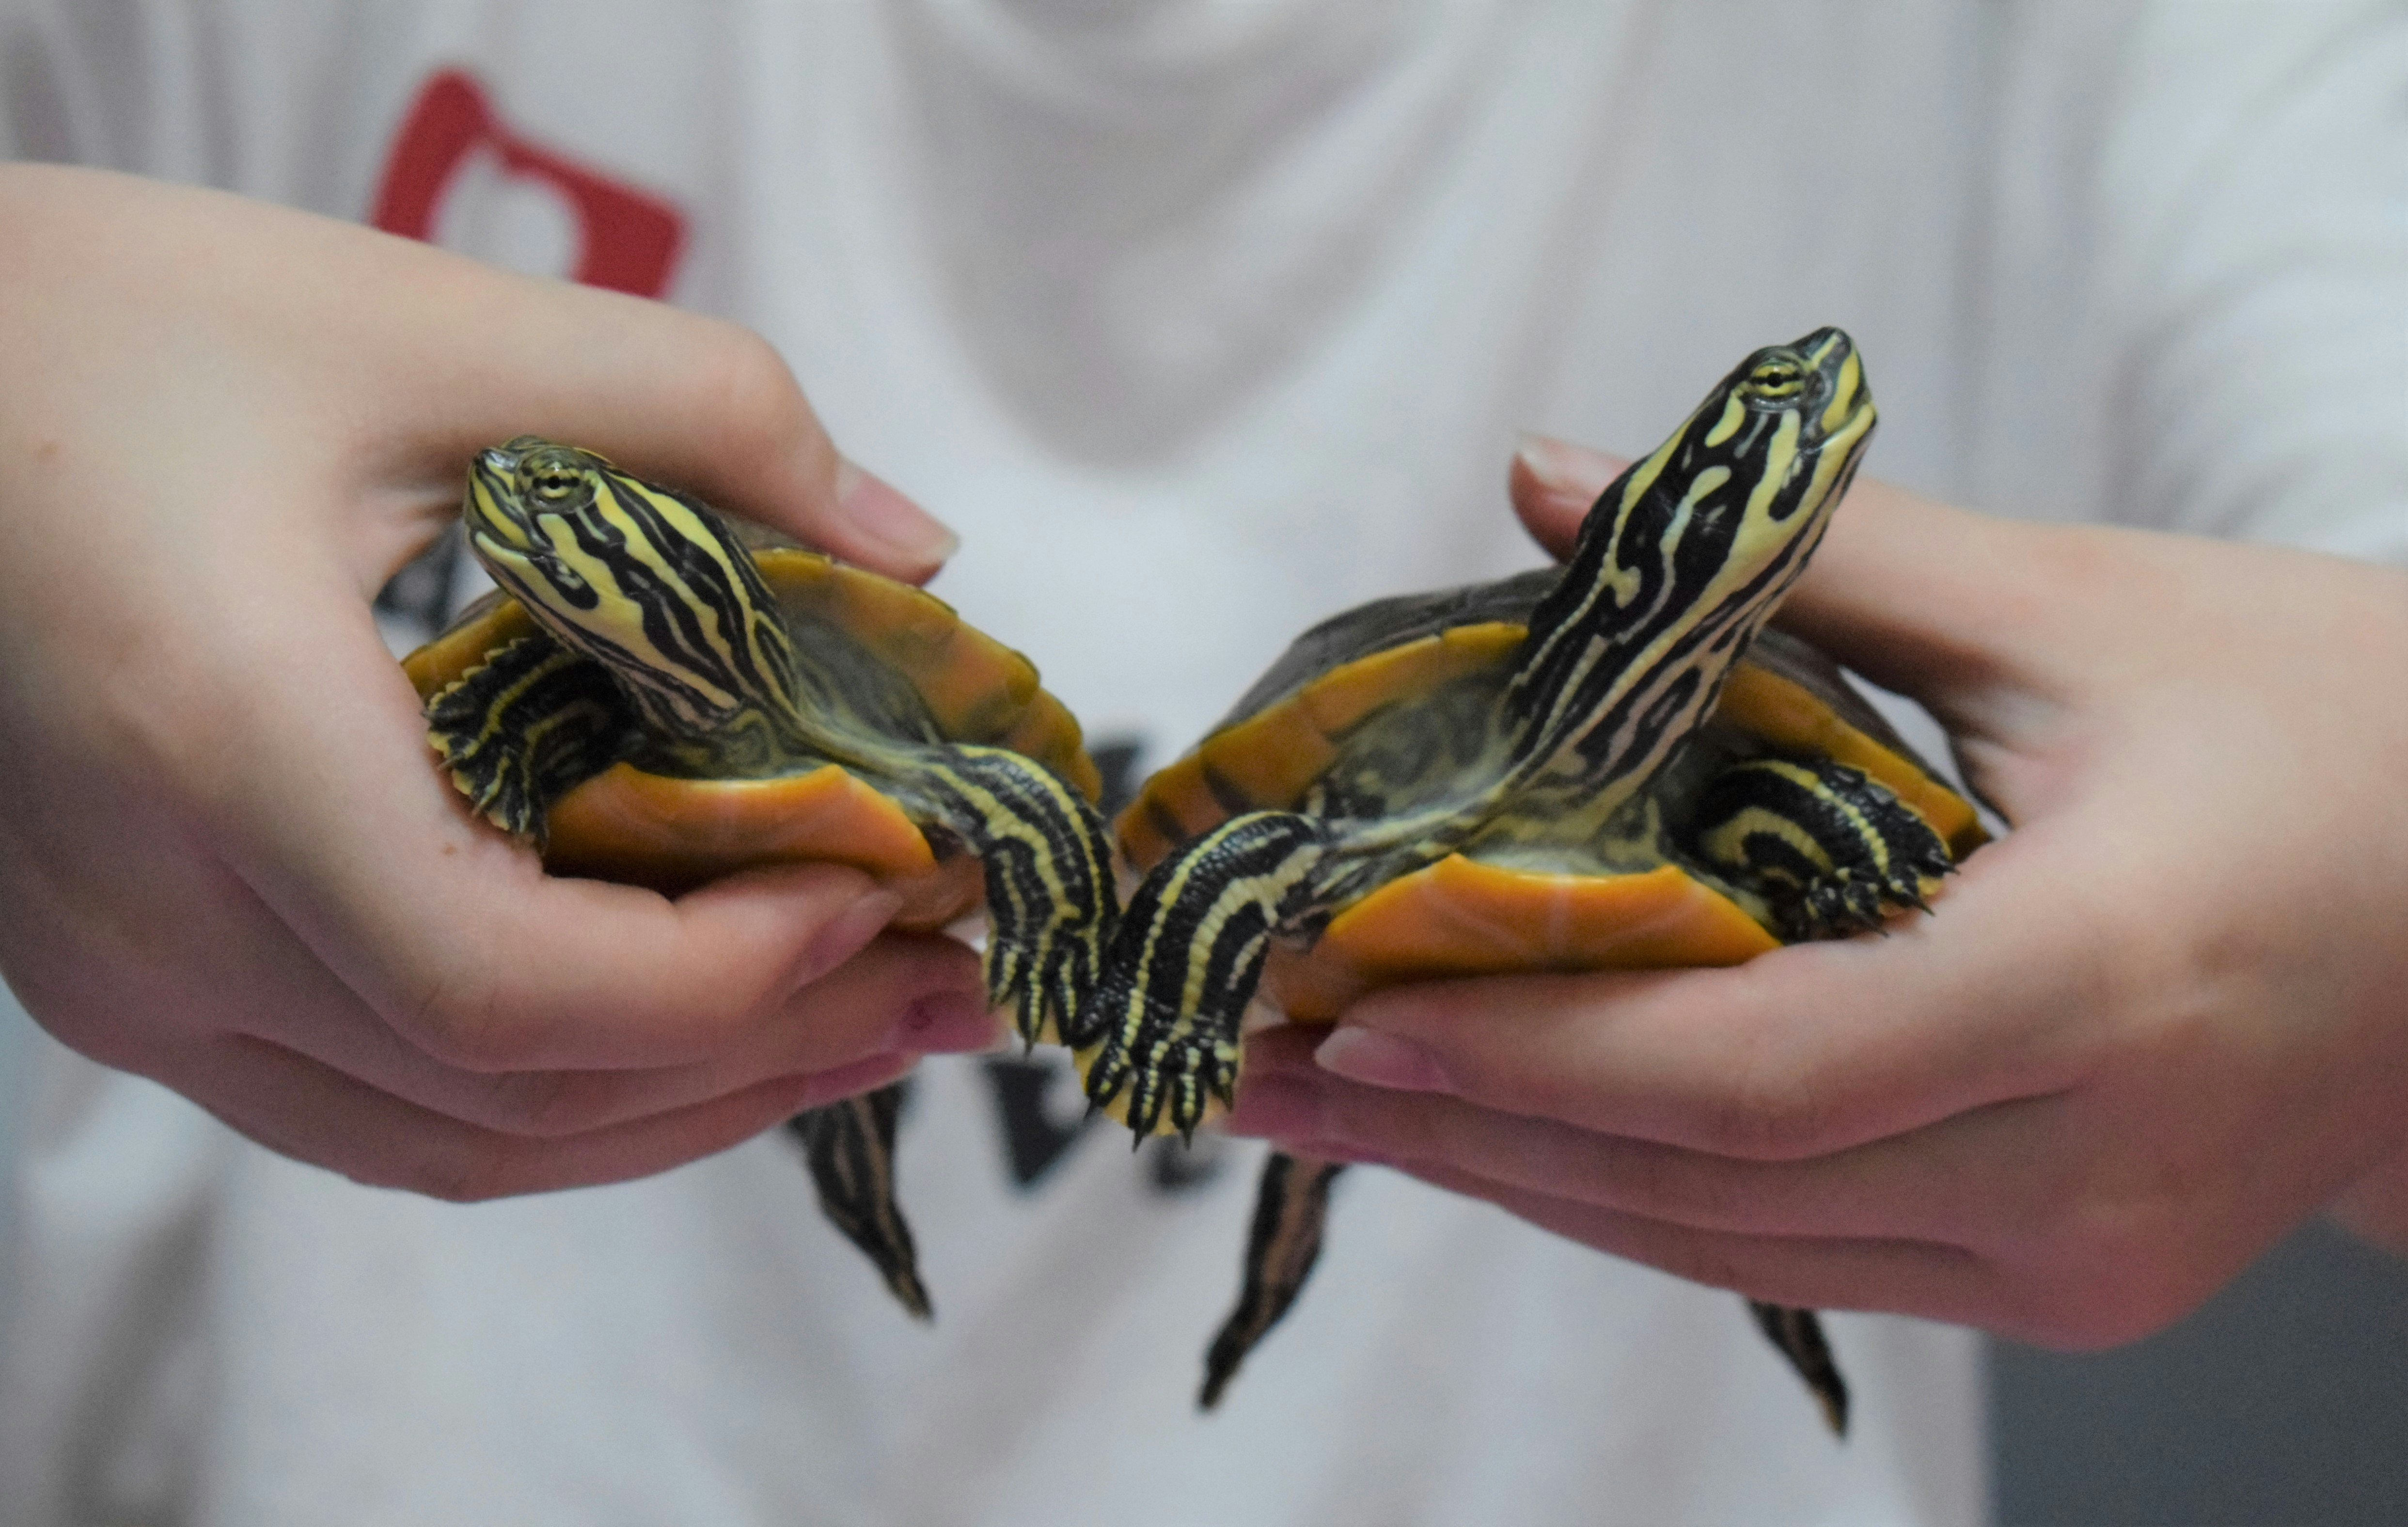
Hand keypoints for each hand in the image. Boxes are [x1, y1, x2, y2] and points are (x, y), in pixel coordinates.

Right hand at [0, 165, 990, 1199]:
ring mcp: (122, 977)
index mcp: (225, 752)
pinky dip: (556, 1088)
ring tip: (867, 1031)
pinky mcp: (125, 976)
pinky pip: (375, 1100)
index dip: (735, 975)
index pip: (513, 985)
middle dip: (767, 1051)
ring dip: (679, 1101)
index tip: (892, 889)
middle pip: (511, 1088)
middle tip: (954, 990)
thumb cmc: (108, 326)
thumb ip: (698, 414)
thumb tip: (911, 549)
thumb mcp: (419, 324)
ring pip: (450, 1135)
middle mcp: (152, 918)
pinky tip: (688, 1027)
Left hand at [1227, 433, 2407, 1345]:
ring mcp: (2083, 1261)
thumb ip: (1800, 556)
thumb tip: (1553, 482)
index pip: (1752, 1074)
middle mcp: (2091, 1172)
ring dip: (1526, 1177)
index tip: (1346, 1009)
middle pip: (1708, 1188)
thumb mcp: (2069, 607)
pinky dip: (1643, 1189)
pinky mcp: (2067, 1282)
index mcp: (2103, 983)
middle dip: (1469, 1129)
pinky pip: (1799, 1251)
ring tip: (1345, 1105)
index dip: (1532, 1053)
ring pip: (1733, 1247)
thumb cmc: (2311, 717)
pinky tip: (1512, 1127)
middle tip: (1270, 1067)